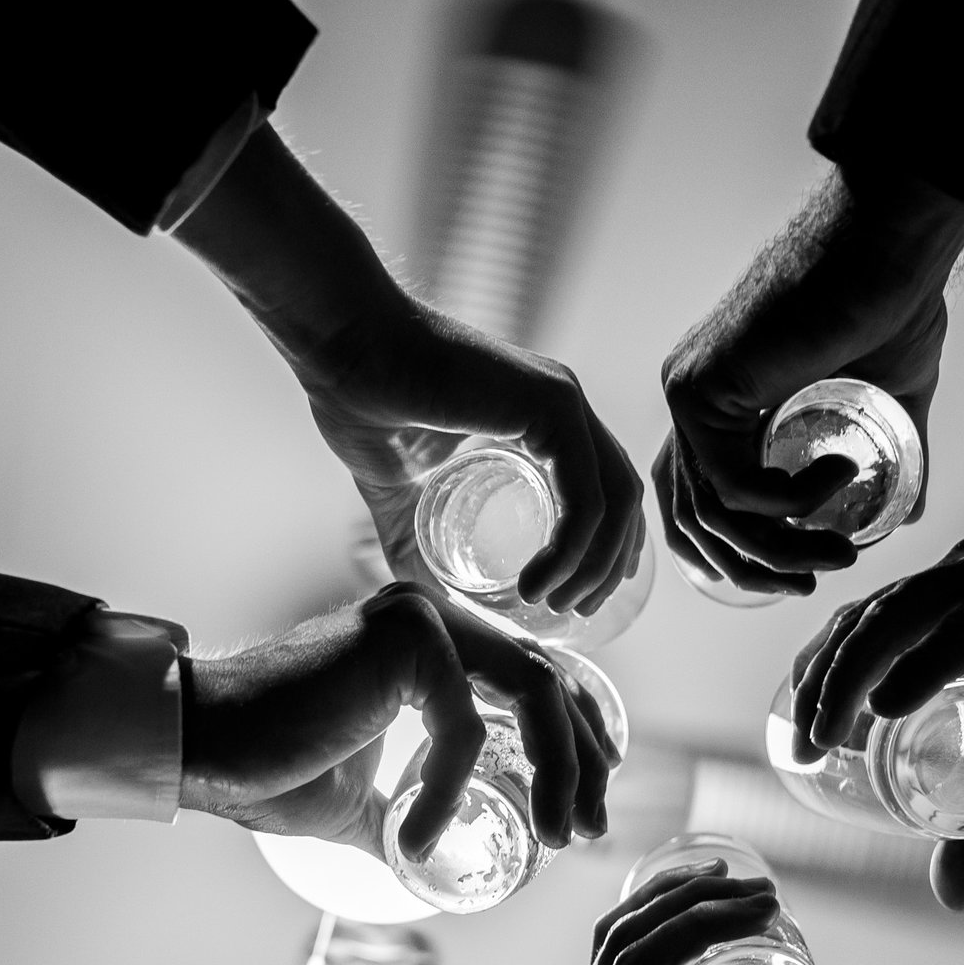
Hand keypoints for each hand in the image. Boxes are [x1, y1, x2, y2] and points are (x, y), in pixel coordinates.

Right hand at [181, 584, 615, 855]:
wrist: (201, 746)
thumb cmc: (269, 767)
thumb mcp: (363, 803)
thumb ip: (410, 815)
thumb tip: (438, 866)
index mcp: (433, 642)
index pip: (536, 677)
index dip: (580, 736)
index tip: (594, 800)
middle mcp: (436, 615)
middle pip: (550, 680)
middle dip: (585, 759)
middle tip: (592, 828)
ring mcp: (424, 617)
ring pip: (531, 691)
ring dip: (558, 770)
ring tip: (553, 837)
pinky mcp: (407, 640)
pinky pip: (463, 726)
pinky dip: (450, 791)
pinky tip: (419, 840)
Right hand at [292, 295, 645, 614]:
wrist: (342, 351)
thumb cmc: (362, 404)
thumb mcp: (399, 496)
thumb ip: (418, 544)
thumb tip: (428, 603)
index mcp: (542, 416)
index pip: (604, 488)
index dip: (605, 548)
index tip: (581, 596)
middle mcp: (563, 405)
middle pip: (621, 498)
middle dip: (608, 565)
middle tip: (575, 612)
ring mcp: (563, 400)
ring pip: (614, 500)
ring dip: (594, 566)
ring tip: (554, 606)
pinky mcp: (552, 406)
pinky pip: (585, 495)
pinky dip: (570, 550)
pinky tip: (536, 584)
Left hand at [655, 168, 963, 596]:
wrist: (893, 239)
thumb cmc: (892, 299)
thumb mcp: (890, 400)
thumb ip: (887, 457)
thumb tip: (906, 518)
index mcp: (722, 401)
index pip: (697, 500)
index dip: (736, 555)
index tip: (799, 577)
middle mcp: (694, 398)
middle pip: (694, 517)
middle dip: (754, 568)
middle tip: (816, 582)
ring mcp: (690, 391)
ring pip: (712, 511)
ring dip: (780, 547)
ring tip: (840, 548)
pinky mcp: (702, 386)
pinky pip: (730, 482)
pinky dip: (788, 501)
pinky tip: (840, 474)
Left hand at [789, 532, 963, 908]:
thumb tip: (948, 898)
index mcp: (955, 604)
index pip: (862, 627)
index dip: (819, 676)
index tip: (796, 742)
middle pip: (870, 618)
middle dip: (823, 681)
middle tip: (803, 747)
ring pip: (906, 613)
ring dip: (856, 672)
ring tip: (830, 732)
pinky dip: (926, 662)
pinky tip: (890, 705)